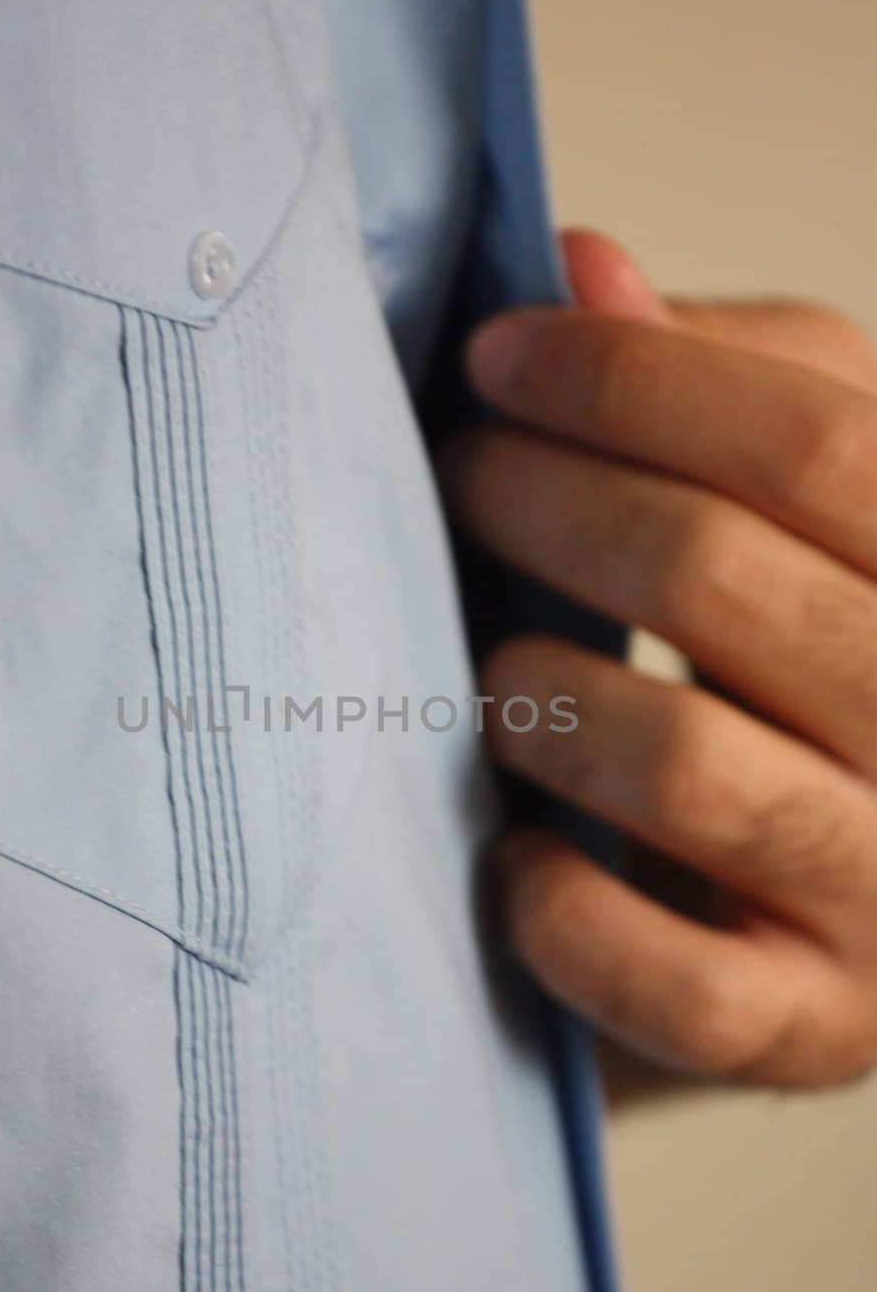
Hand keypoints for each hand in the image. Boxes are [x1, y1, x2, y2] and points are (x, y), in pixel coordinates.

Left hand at [444, 229, 876, 1087]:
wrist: (833, 903)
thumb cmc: (791, 669)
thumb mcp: (787, 503)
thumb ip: (711, 384)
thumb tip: (584, 264)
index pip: (821, 436)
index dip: (631, 378)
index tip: (494, 362)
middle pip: (725, 577)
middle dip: (547, 506)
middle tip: (459, 480)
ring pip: (688, 767)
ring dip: (543, 698)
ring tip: (491, 675)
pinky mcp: (818, 1028)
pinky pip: (680, 985)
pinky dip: (566, 913)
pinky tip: (518, 857)